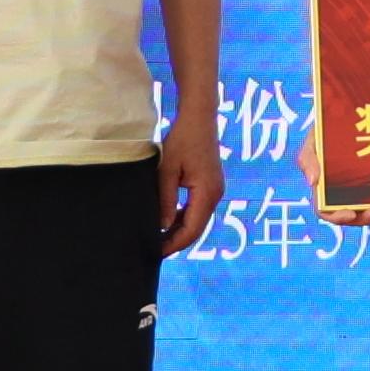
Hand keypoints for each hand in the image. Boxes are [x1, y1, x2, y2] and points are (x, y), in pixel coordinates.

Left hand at [155, 105, 224, 255]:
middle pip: (197, 228)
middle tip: (154, 250)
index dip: (173, 244)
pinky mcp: (211, 185)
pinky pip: (198, 209)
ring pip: (198, 220)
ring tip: (158, 238)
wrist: (200, 117)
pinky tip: (168, 220)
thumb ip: (166, 199)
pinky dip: (184, 218)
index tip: (155, 252)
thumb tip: (163, 226)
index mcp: (207, 193)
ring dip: (180, 230)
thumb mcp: (167, 170)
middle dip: (176, 241)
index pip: (191, 230)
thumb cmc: (182, 139)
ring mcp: (215, 190)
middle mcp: (215, 195)